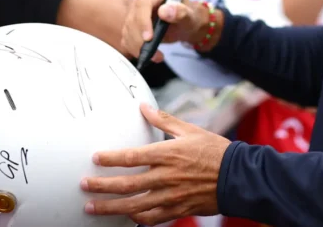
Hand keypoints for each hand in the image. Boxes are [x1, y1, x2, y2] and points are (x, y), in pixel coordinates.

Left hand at [82, 104, 229, 225]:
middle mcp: (165, 177)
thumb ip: (164, 120)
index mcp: (167, 154)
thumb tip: (143, 107)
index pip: (131, 157)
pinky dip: (136, 219)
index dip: (110, 159)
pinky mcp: (178, 210)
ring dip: (110, 207)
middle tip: (83, 185)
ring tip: (91, 207)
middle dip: (101, 186)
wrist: (238, 177)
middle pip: (126, 184)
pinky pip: (152, 219)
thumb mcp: (190, 130)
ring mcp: (171, 196)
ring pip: (134, 205)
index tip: (95, 158)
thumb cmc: (216, 151)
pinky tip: (125, 217)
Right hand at [122, 0, 212, 62]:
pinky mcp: (131, 22)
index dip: (143, 20)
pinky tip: (148, 54)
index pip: (142, 2)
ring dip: (137, 46)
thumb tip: (164, 11)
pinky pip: (127, 36)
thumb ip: (181, 12)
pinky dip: (135, 49)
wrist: (185, 24)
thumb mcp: (190, 16)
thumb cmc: (189, 17)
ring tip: (155, 56)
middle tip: (152, 53)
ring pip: (127, 29)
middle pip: (132, 18)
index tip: (148, 38)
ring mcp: (135, 10)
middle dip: (139, 39)